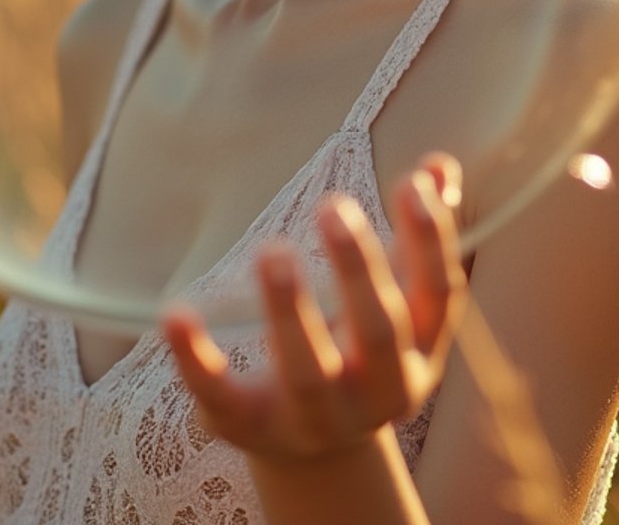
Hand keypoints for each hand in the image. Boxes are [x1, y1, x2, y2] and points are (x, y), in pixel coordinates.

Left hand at [159, 154, 466, 464]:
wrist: (317, 451)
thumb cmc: (359, 350)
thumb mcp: (396, 302)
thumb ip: (419, 235)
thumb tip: (441, 166)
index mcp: (418, 355)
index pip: (437, 297)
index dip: (431, 241)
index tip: (412, 182)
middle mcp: (375, 394)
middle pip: (378, 335)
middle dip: (358, 270)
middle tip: (331, 205)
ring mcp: (314, 420)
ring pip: (307, 373)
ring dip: (290, 310)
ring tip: (272, 249)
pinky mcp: (251, 428)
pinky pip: (222, 396)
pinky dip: (197, 358)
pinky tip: (176, 314)